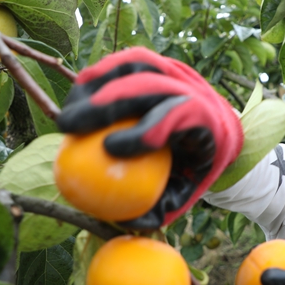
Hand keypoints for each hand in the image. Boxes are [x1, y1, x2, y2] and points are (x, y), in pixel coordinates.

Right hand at [56, 48, 242, 227]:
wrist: (219, 132)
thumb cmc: (193, 168)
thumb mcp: (186, 192)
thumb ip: (161, 206)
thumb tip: (129, 224)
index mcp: (206, 120)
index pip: (176, 117)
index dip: (144, 131)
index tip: (109, 149)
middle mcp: (192, 86)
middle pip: (147, 84)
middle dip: (104, 103)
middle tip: (67, 127)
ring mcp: (176, 69)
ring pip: (134, 64)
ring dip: (93, 85)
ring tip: (65, 111)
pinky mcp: (159, 61)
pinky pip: (124, 62)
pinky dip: (97, 76)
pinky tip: (72, 99)